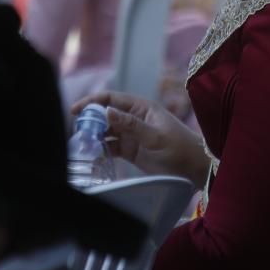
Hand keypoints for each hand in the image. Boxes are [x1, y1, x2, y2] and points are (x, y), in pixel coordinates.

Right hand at [72, 92, 209, 187]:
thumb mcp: (156, 137)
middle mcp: (134, 118)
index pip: (112, 99)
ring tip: (81, 145)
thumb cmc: (180, 149)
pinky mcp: (131, 150)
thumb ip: (131, 125)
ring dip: (94, 136)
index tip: (75, 110)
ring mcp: (132, 134)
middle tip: (76, 132)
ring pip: (106, 131)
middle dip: (90, 121)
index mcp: (142, 108)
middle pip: (105, 115)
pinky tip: (92, 155)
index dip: (92, 102)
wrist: (194, 169)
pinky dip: (101, 149)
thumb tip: (107, 111)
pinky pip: (111, 146)